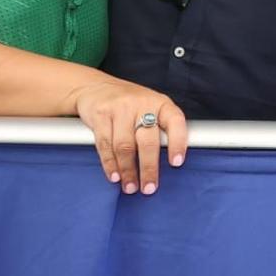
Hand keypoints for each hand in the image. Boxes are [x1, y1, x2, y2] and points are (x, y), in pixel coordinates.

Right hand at [70, 80, 189, 194]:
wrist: (96, 87)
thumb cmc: (130, 105)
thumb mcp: (151, 109)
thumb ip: (160, 130)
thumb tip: (171, 164)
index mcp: (160, 103)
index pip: (175, 121)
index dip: (178, 142)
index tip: (177, 163)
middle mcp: (142, 103)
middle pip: (147, 141)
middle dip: (149, 168)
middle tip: (149, 188)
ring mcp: (120, 107)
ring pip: (125, 146)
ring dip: (128, 171)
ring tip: (130, 187)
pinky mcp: (100, 114)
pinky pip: (105, 144)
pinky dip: (110, 164)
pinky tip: (115, 176)